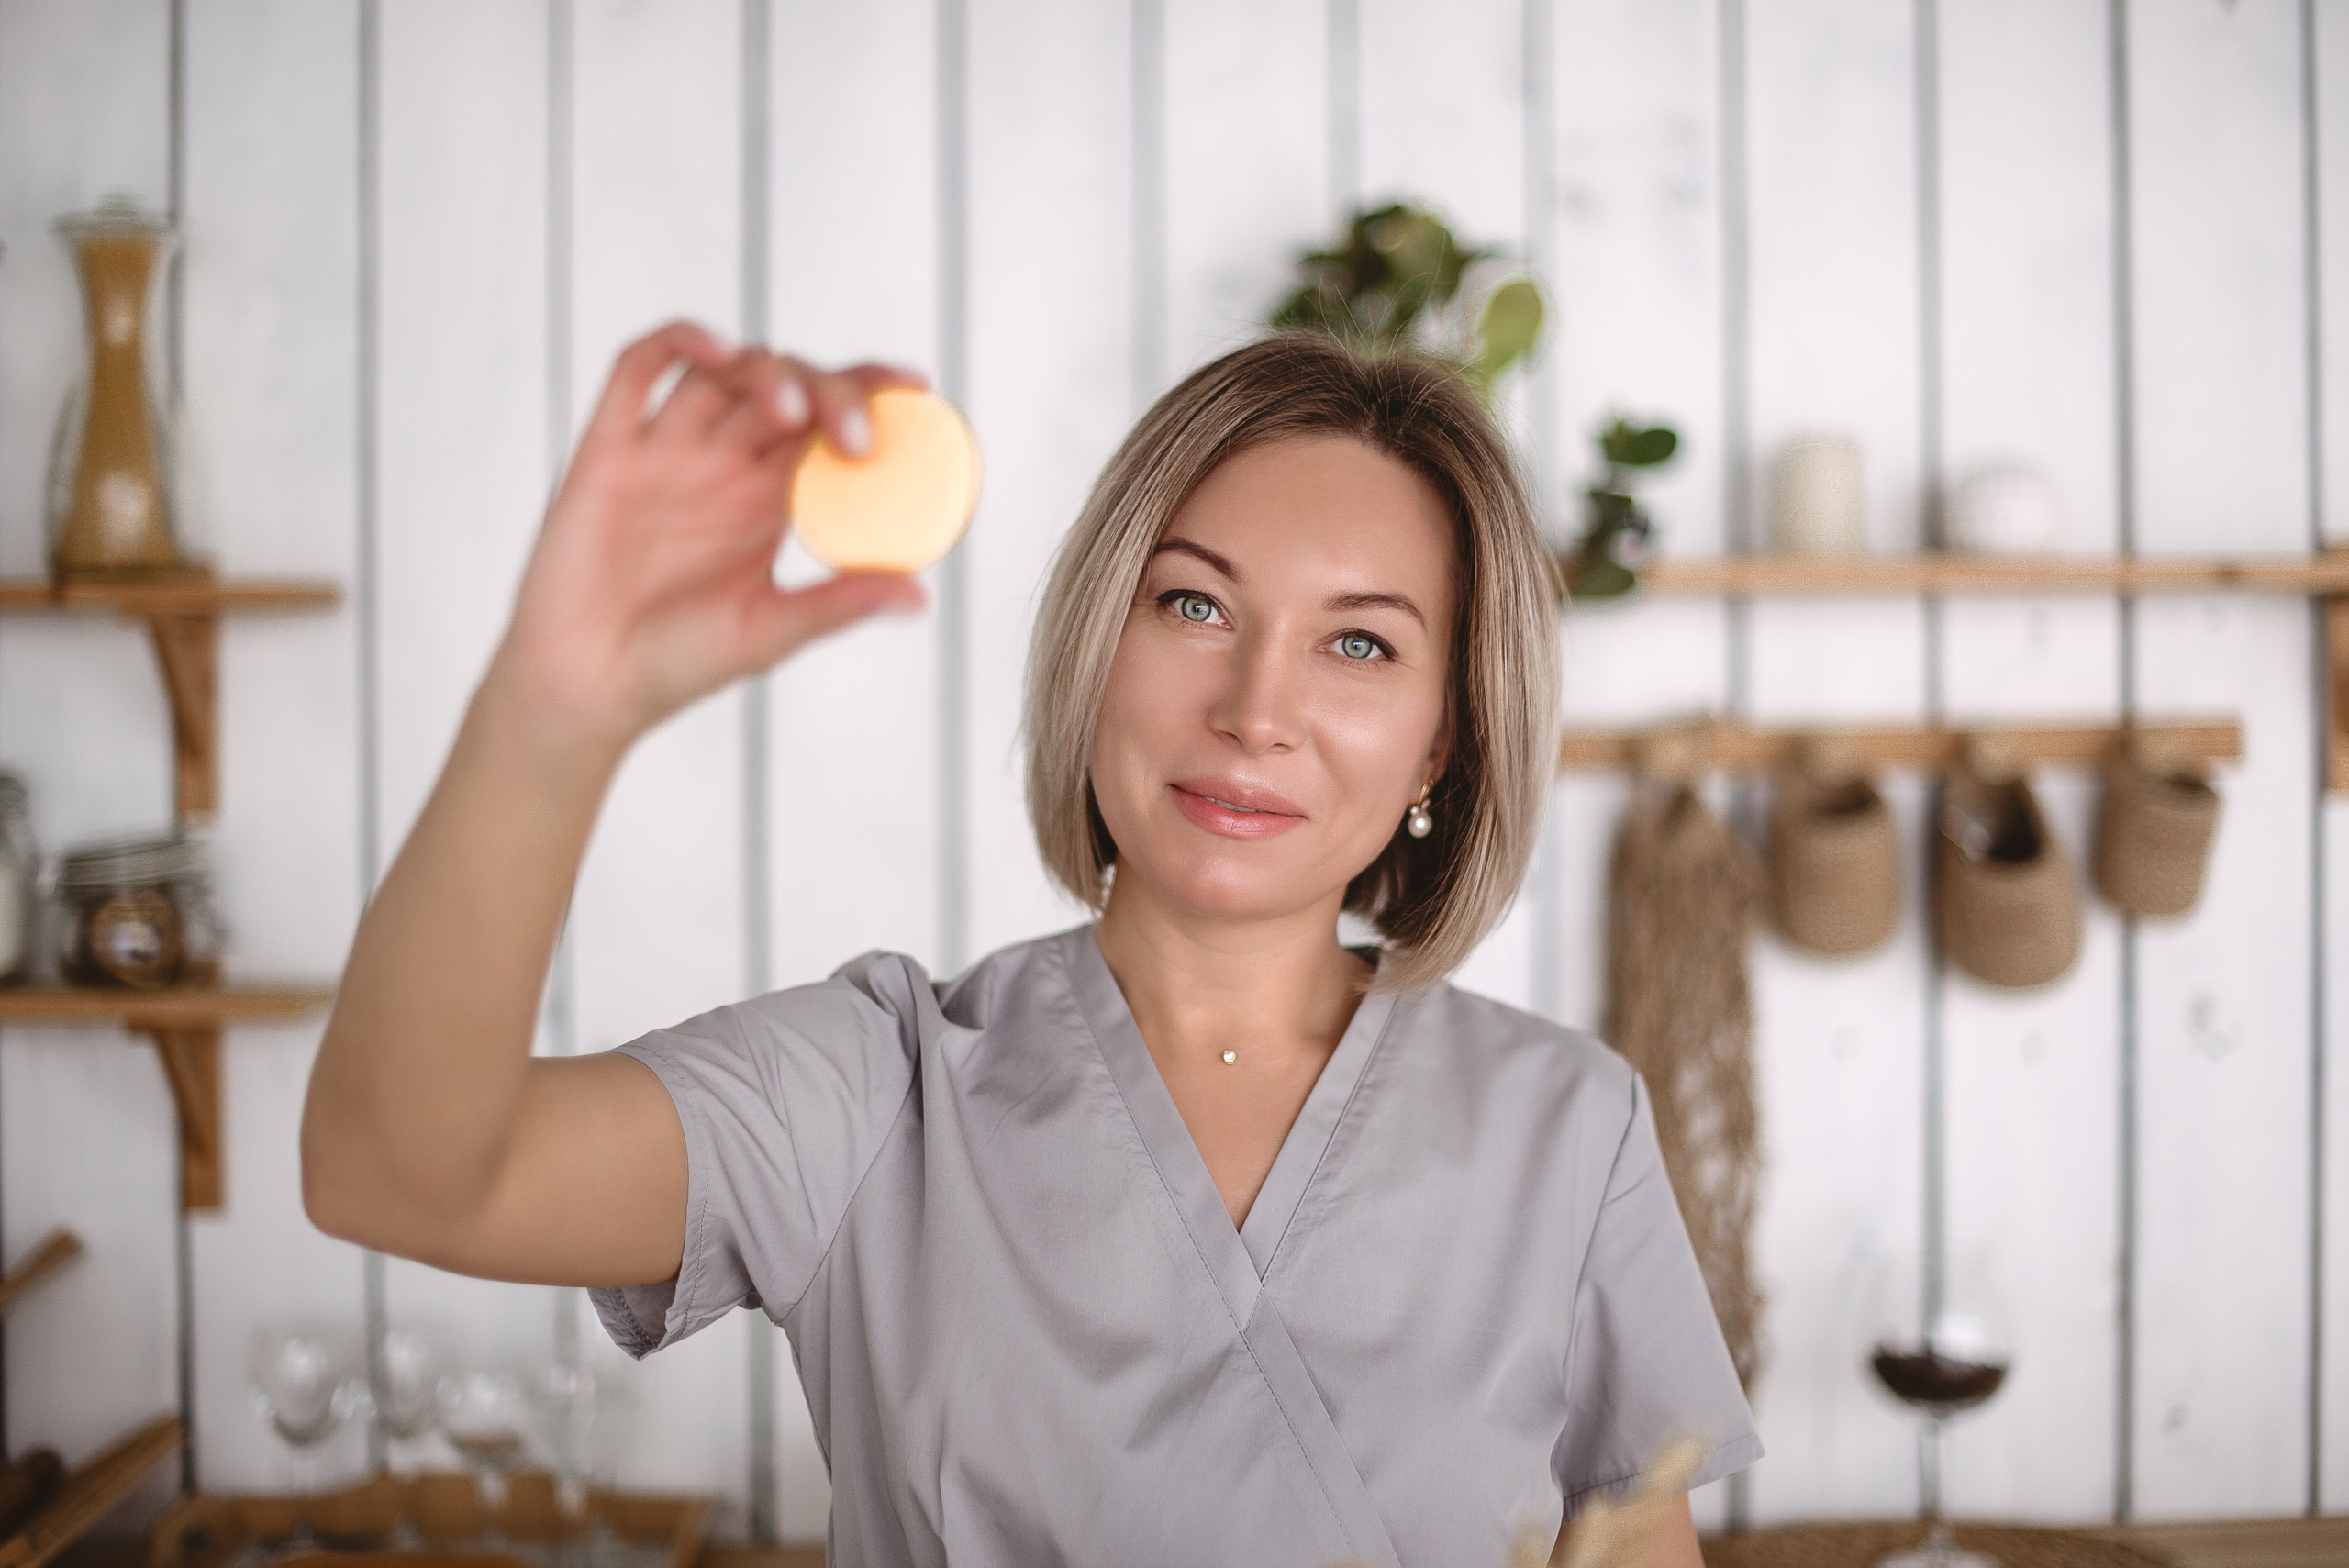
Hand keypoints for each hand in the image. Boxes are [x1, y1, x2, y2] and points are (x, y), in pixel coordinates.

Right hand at [490, 321, 929, 759]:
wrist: (585, 686)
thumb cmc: (676, 665)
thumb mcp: (769, 632)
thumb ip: (838, 604)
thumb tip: (922, 595)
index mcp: (770, 501)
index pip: (830, 423)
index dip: (872, 392)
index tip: (916, 387)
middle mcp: (723, 464)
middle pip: (787, 386)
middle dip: (831, 389)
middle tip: (856, 433)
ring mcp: (667, 450)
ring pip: (725, 371)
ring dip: (767, 371)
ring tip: (793, 411)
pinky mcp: (608, 447)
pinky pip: (638, 368)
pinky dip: (681, 342)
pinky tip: (721, 353)